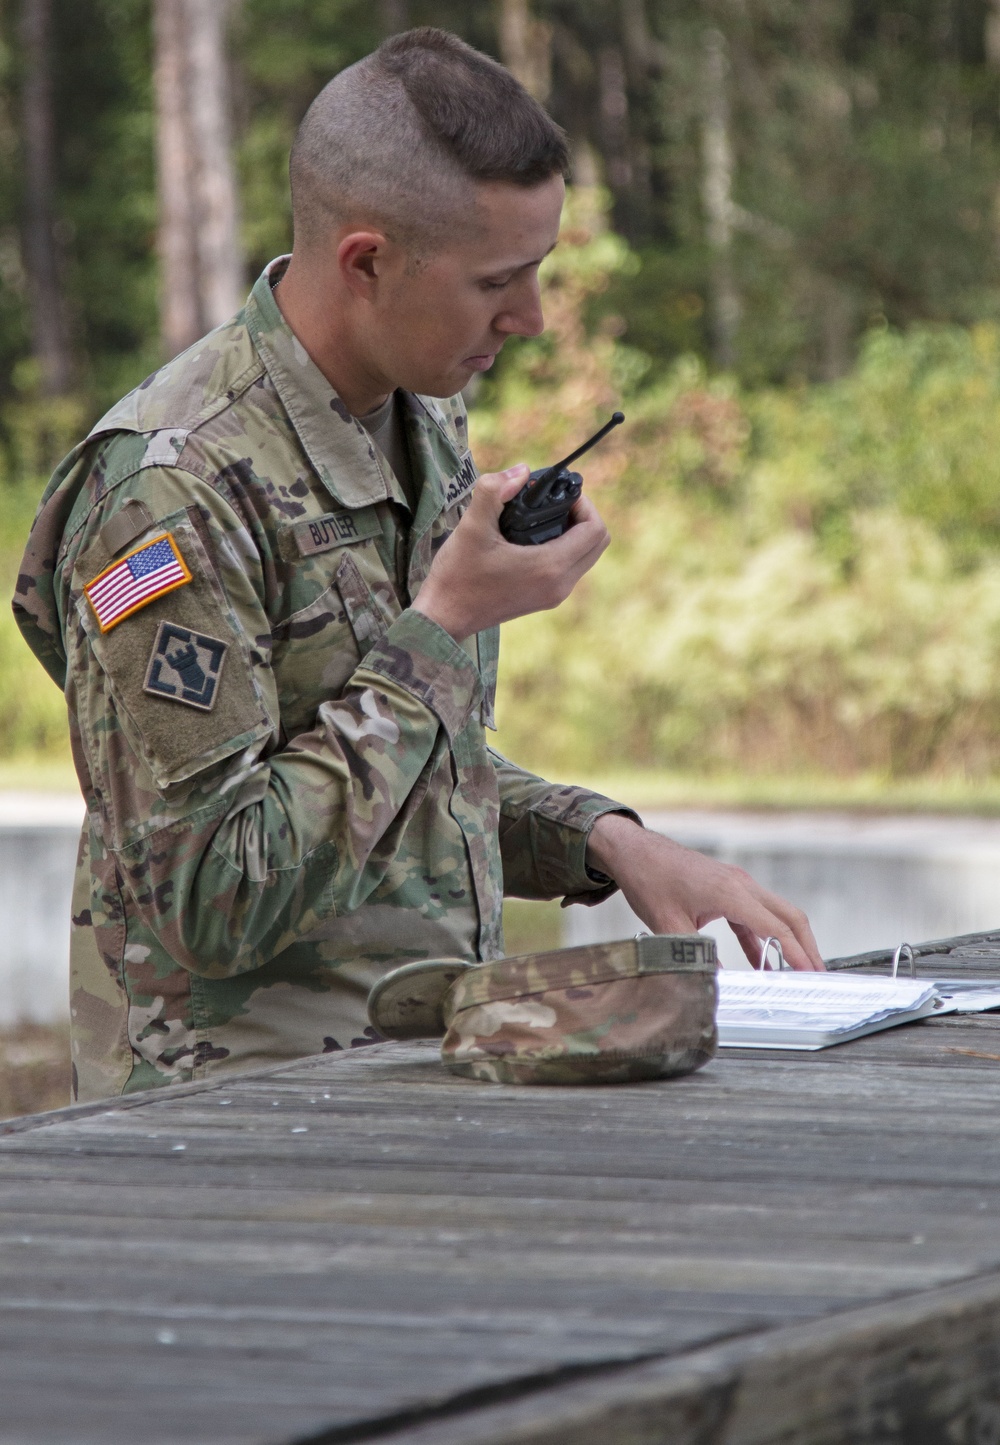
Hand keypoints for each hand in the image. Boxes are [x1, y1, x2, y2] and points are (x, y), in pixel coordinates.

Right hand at [412, 464, 609, 642]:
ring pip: (586, 557)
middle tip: (553, 503)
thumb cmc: (457, 574)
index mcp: (549, 566)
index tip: (558, 494)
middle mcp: (559, 585)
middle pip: (598, 543)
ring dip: (575, 533)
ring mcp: (554, 596)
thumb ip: (494, 491)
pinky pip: (571, 569)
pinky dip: (564, 549)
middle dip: (583, 516)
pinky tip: (535, 537)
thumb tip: (522, 471)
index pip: (594, 530)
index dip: (584, 504)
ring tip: (543, 517)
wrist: (444, 616)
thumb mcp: (471, 526)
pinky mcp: (545, 600)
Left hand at [586, 814, 824, 970]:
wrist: (635, 852)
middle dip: (808, 946)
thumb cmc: (649, 881)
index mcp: (730, 893)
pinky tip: (762, 961)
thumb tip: (715, 983)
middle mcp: (741, 885)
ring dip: (788, 942)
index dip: (798, 953)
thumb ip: (694, 954)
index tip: (812, 975)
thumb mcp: (667, 926)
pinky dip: (762, 937)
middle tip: (818, 975)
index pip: (776, 927)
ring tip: (796, 972)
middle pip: (789, 916)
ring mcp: (737, 884)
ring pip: (775, 914)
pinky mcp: (728, 887)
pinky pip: (754, 914)